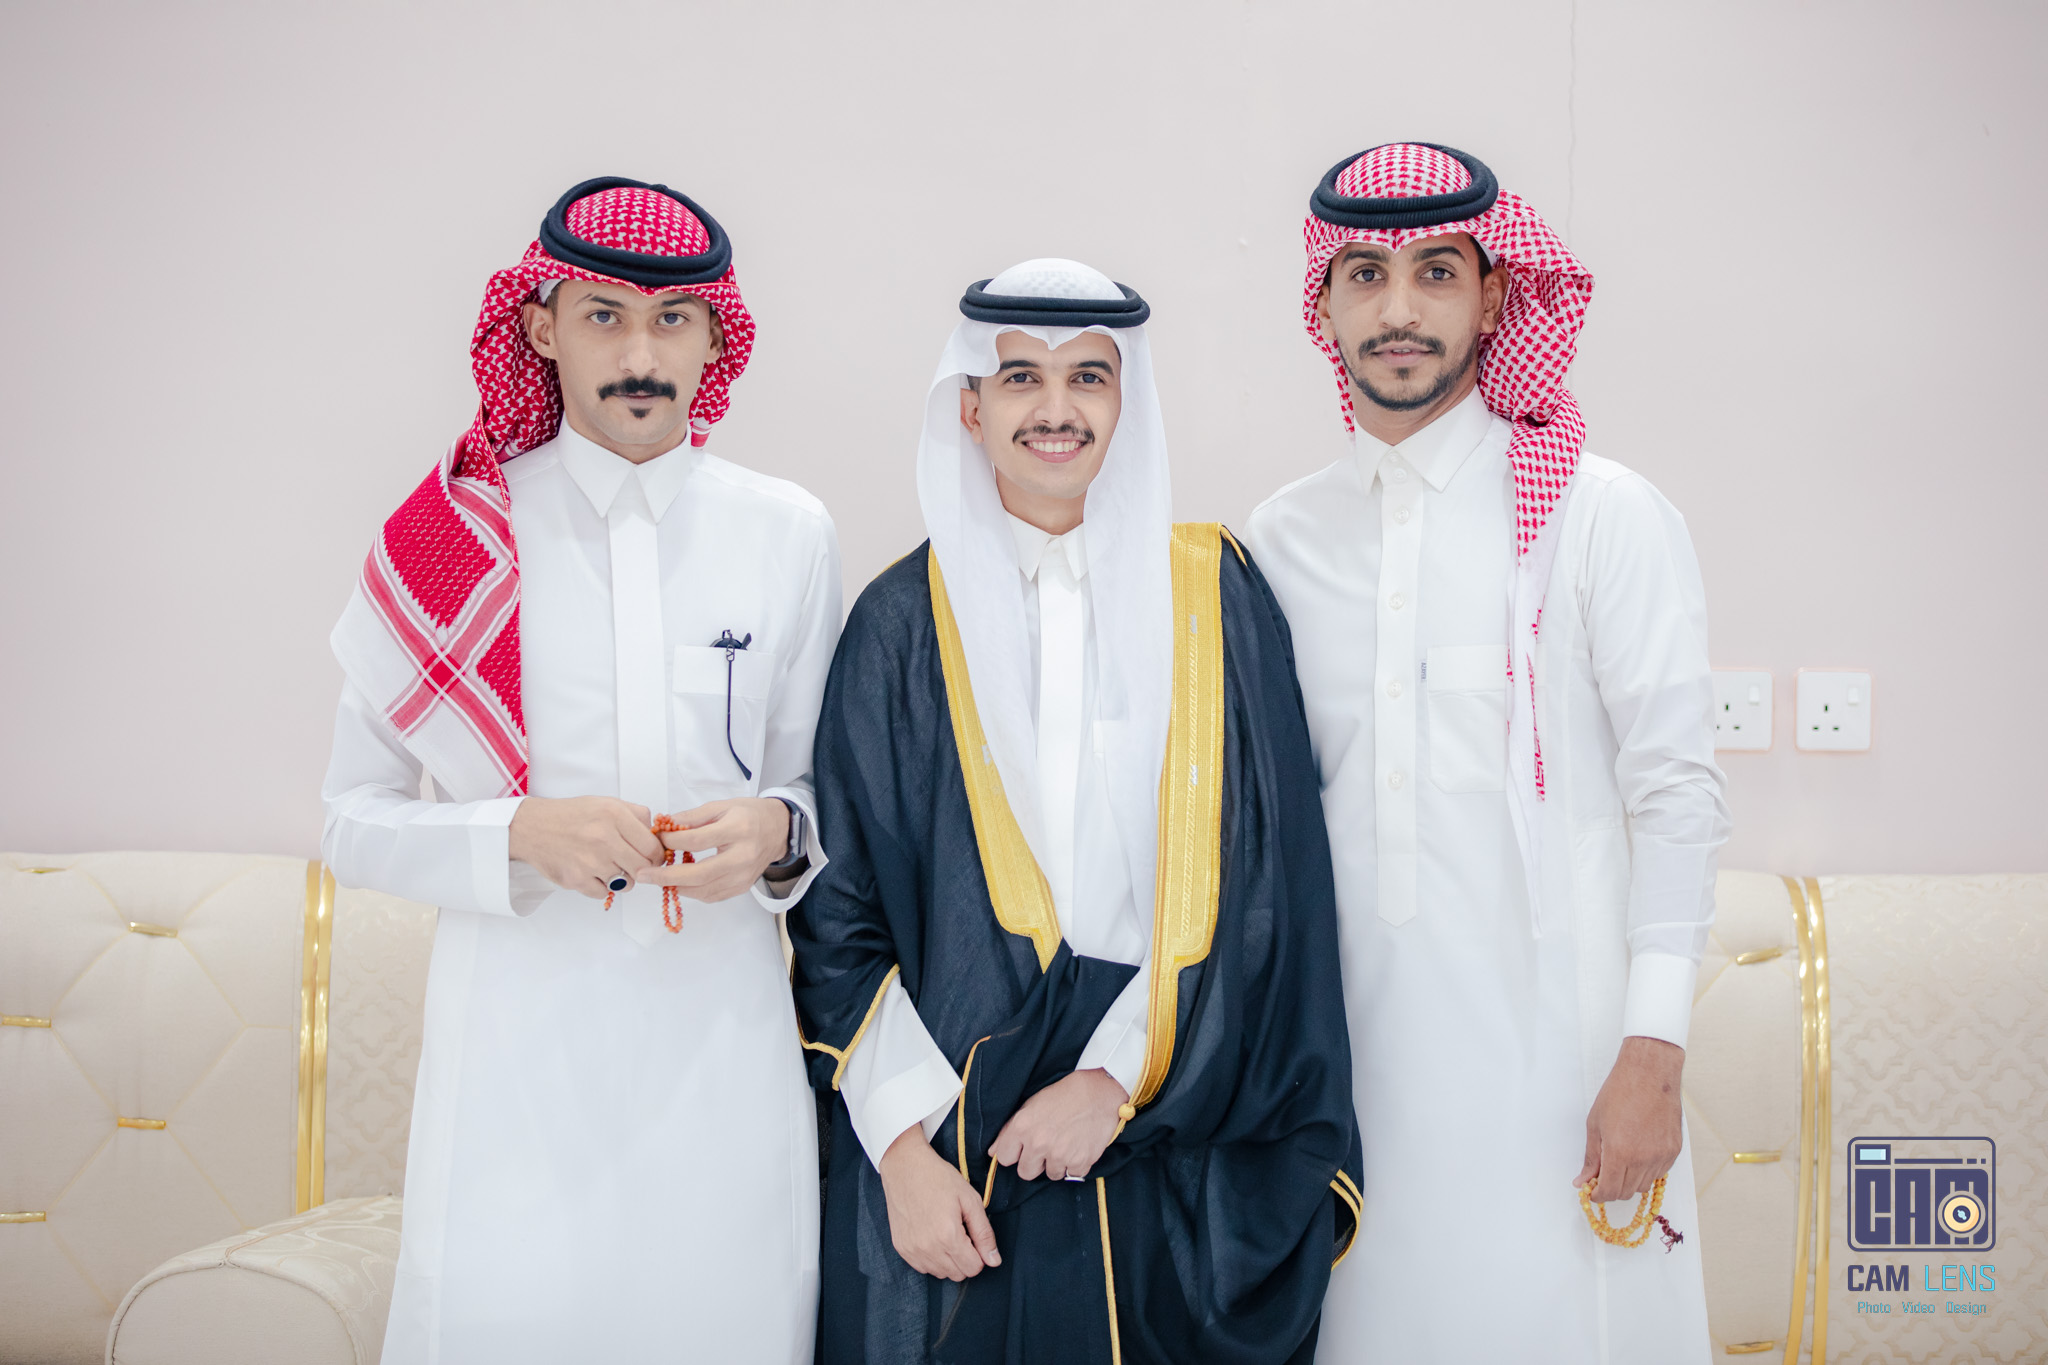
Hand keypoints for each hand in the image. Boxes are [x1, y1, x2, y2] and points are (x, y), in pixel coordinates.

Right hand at [508, 796, 664, 898]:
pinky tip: (591, 872)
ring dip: (622, 878)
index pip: (652, 847)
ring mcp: (590, 861)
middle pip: (643, 868)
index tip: (653, 858)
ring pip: (625, 883)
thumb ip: (636, 816)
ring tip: (608, 865)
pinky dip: (601, 886)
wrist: (532, 827)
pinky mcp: (576, 879)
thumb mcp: (607, 803)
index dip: (657, 856)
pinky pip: (604, 893)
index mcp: (614, 815)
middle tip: (634, 865)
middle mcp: (603, 837)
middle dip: (642, 869)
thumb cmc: (572, 816)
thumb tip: (657, 836)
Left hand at [637, 798, 791, 902]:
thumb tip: (664, 826)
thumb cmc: (749, 815)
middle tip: (644, 874)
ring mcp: (744, 876)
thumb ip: (692, 817)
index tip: (656, 837)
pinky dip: (691, 891)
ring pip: (703, 890)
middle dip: (666, 876)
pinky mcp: (742, 887)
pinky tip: (679, 882)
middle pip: (699, 874)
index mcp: (738, 830)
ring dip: (676, 886)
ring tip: (658, 878)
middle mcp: (743, 856)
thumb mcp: (721, 806)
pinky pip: (711, 896)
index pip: (697, 840)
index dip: (672, 840)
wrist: (779, 830)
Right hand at [877, 1125, 1000, 1280]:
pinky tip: (931, 1236)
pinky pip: (923, 1268)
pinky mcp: (901, 1248)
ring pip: (940, 1274)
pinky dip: (932, 1258)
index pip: (974, 1268)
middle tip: (960, 1232)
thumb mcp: (970, 1200)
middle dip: (965, 1258)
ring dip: (948, 1260)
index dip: (979, 1253)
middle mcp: (928, 1248)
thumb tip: (994, 1261)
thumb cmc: (939, 1178)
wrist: (905, 1166)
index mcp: (948, 1236)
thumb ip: (984, 1234)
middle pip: (958, 1274)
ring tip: (945, 1232)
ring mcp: (912, 1250)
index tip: (973, 1235)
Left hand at [988, 1068, 1128, 1182]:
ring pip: (1050, 1175)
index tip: (1023, 1147)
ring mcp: (1060, 1155)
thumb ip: (1009, 1130)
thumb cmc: (1063, 1095)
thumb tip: (993, 1152)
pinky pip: (1072, 1174)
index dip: (1014, 1153)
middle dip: (1034, 1163)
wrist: (1098, 1092)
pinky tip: (1078, 1146)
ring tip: (1065, 1143)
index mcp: (1022, 1127)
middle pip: (1025, 1173)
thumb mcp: (1031, 1105)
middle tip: (1047, 1146)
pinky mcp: (1080, 1162)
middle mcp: (1039, 1144)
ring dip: (1056, 1164)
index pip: (1005, 1158)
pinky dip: (1075, 1164)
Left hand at [1574, 1036, 1684, 1201]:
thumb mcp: (1595, 1125)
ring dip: (1629, 1181)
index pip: (1610, 1191)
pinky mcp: (1674, 1151)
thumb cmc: (1618, 1094)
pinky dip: (1646, 1171)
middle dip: (1612, 1189)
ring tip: (1620, 1160)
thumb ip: (1590, 1158)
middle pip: (1627, 1192)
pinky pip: (1658, 1173)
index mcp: (1620, 1153)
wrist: (1649, 1074)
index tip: (1592, 1191)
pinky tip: (1638, 1153)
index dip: (1598, 1195)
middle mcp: (1643, 1159)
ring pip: (1644, 1185)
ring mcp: (1662, 1156)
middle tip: (1602, 1176)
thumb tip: (1582, 1181)